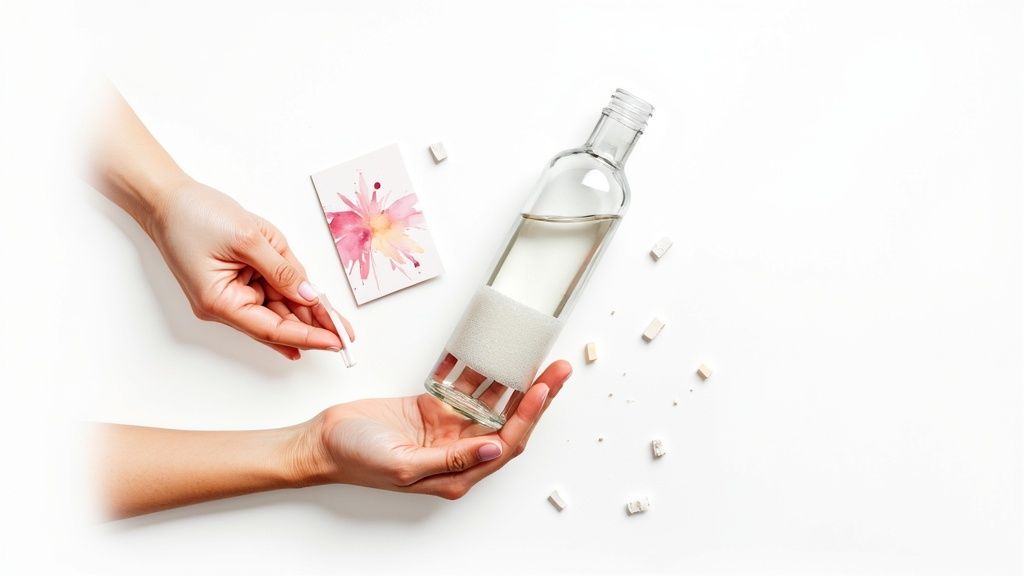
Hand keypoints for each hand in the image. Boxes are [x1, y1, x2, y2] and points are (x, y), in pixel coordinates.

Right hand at [149, 178, 353, 358]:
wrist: (166, 198)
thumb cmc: (195, 215)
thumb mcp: (248, 238)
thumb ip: (281, 268)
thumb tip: (308, 294)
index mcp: (220, 301)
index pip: (272, 328)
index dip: (306, 336)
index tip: (335, 342)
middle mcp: (224, 304)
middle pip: (276, 322)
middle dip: (312, 328)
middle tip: (345, 336)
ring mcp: (229, 293)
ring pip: (276, 308)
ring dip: (304, 315)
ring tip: (337, 325)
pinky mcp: (235, 280)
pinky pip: (268, 294)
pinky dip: (289, 301)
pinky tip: (309, 319)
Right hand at [298, 360, 572, 498]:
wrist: (322, 441)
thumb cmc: (355, 459)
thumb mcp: (404, 465)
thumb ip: (451, 460)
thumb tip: (495, 447)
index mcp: (457, 472)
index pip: (506, 442)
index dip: (529, 416)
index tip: (543, 388)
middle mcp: (458, 450)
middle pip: (508, 420)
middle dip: (536, 395)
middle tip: (558, 368)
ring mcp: (446, 428)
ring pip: (491, 400)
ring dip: (513, 378)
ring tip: (535, 354)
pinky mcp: (432, 408)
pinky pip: (462, 384)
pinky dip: (475, 367)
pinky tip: (489, 348)